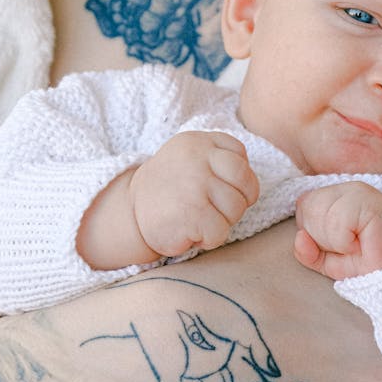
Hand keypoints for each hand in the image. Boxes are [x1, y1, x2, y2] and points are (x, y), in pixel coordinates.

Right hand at [130, 130, 259, 256]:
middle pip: (246, 184)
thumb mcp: (191, 158)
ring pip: (236, 209)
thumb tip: (250, 182)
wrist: (131, 211)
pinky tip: (191, 232)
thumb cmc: (170, 189)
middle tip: (211, 209)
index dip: (239, 182)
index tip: (219, 190)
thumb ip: (220, 158)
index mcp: (199, 142)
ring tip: (198, 219)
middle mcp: (198, 158)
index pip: (240, 159)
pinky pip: (221, 231)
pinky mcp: (193, 213)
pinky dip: (209, 239)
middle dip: (236, 203)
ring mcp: (196, 184)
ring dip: (222, 222)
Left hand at [294, 182, 381, 278]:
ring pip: (319, 214)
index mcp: (334, 196)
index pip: (302, 207)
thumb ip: (308, 252)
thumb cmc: (371, 262)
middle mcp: (344, 188)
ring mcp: (357, 191)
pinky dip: (345, 242)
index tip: (339, 245)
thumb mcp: (330, 262)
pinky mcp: (367, 200)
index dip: (313, 233)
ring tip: (356, 245)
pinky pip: (337, 222)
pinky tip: (362, 243)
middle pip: (307, 209)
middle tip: (349, 246)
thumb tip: (298, 238)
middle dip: (322, 238)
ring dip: (335, 242)